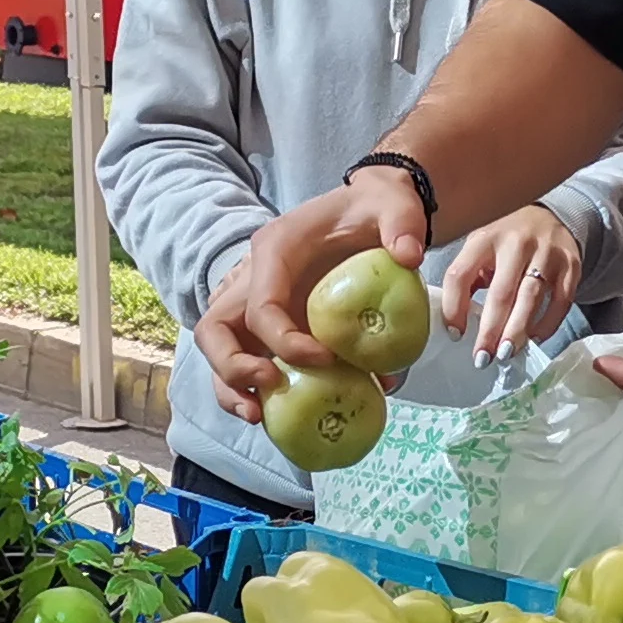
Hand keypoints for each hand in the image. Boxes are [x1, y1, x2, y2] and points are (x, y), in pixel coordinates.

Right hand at [197, 164, 427, 420]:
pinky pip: (249, 360)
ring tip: (257, 417)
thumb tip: (408, 256)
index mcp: (275, 250)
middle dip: (232, 368)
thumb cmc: (376, 208)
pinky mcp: (270, 325)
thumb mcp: (394, 204)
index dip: (284, 340)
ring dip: (231, 388)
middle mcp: (253, 278)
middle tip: (269, 388)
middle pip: (214, 330)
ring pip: (220, 351)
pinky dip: (256, 389)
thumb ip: (401, 224)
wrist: (372, 211)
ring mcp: (256, 304)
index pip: (261, 304)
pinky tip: (281, 414)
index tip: (327, 359)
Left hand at [441, 206, 584, 363]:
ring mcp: (546, 253)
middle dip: (491, 329)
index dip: (455, 307)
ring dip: (517, 330)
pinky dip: (548, 324)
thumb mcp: (481, 249)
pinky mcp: (570, 265)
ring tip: (506, 353)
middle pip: (501, 292)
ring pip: (531, 298)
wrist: (549, 218)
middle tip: (483, 358)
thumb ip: (468, 278)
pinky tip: (534, 338)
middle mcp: (516, 243)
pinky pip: (561, 301)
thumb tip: (456, 323)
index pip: (461, 274)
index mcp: (484, 239)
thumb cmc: (506, 243)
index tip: (455, 334)